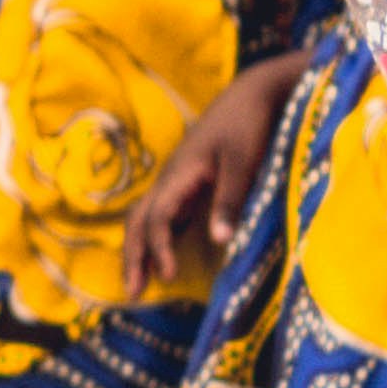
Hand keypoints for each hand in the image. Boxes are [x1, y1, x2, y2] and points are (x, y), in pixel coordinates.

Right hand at [122, 51, 302, 300]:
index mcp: (180, 173)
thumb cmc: (249, 125)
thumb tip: (219, 241)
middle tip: (133, 293)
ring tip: (140, 281)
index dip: (159, 247)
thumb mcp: (243, 162)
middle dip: (133, 256)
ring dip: (140, 249)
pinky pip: (161, 213)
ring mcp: (177, 179)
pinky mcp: (189, 180)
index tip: (168, 277)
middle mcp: (171, 178)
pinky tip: (163, 256)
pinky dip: (155, 237)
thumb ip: (230, 200)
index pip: (157, 216)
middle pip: (139, 220)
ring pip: (146, 217)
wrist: (253, 93)